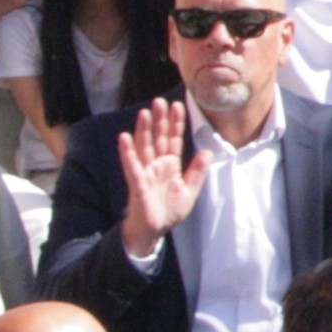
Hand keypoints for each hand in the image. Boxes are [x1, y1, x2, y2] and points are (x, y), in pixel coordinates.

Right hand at [122, 97, 206, 255]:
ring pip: (144, 146)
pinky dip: (127, 151)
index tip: (179, 105)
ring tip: (145, 113)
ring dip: (144, 130)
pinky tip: (124, 137)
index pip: (173, 139)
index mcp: (171, 164)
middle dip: (159, 119)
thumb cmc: (169, 211)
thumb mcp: (189, 191)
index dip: (176, 123)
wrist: (154, 230)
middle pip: (158, 137)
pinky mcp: (137, 182)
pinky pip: (131, 164)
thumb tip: (207, 152)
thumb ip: (197, 172)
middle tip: (159, 100)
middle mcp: (157, 164)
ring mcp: (146, 172)